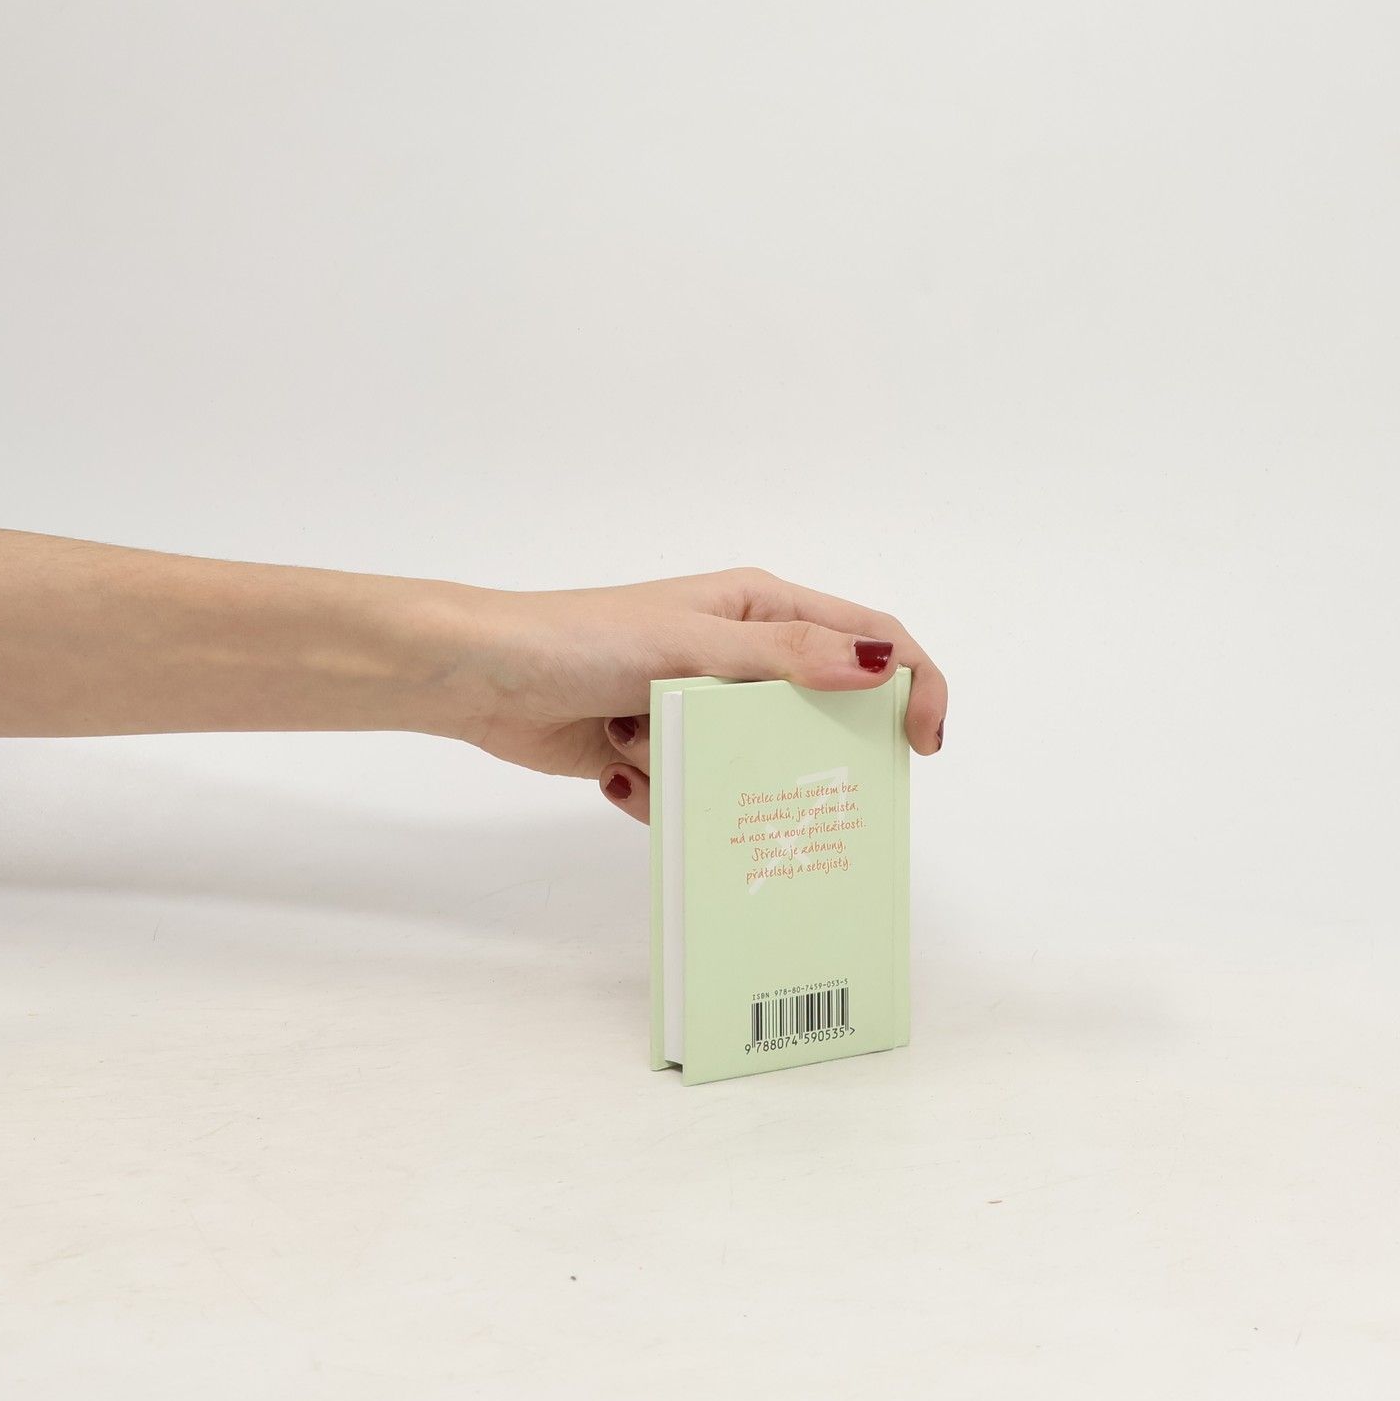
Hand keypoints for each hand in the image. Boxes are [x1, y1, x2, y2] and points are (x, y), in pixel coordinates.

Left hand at [427, 566, 948, 823]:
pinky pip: (693, 790)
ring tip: (645, 749)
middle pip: (812, 713)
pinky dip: (657, 791)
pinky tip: (612, 765)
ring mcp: (695, 704)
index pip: (869, 637)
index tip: (922, 748)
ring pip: (748, 763)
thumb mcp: (692, 643)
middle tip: (772, 783)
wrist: (478, 677)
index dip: (911, 683)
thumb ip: (788, 656)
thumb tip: (882, 662)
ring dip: (701, 771)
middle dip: (791, 754)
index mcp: (760, 609)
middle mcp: (738, 653)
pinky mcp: (656, 749)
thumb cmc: (582, 639)